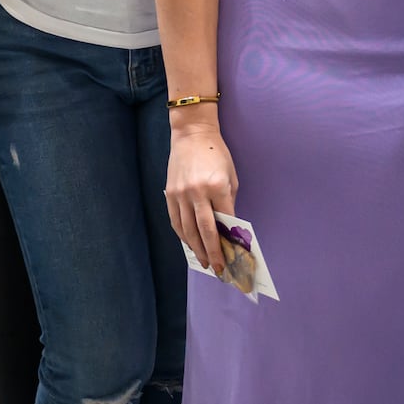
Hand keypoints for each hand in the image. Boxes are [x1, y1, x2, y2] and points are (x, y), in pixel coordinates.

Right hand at [165, 113, 238, 274]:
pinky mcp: (170, 194)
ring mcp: (181, 194)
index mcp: (217, 187)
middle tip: (219, 269)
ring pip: (188, 230)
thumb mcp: (231, 176)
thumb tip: (227, 228)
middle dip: (213, 253)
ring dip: (197, 249)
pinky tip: (190, 245)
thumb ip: (228, 202)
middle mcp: (197, 192)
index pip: (224, 222)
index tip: (233, 257)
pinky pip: (176, 221)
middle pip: (205, 231)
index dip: (229, 242)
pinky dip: (183, 236)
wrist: (191, 134)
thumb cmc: (217, 154)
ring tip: (205, 262)